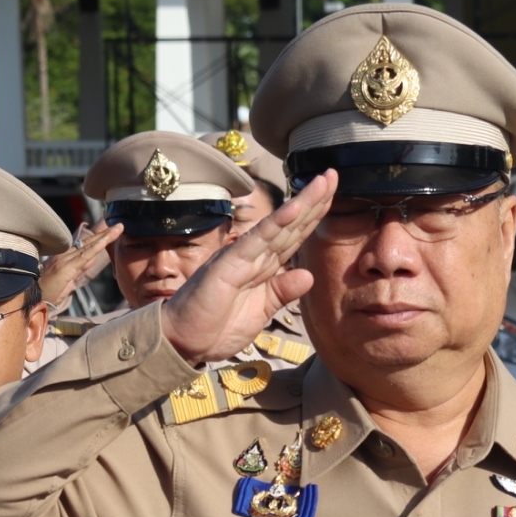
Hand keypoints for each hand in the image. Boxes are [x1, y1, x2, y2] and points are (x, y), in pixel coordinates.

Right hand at [39, 221, 122, 311]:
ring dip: (105, 236)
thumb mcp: (67, 281)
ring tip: (119, 228)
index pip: (85, 247)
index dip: (98, 240)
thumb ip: (78, 270)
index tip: (111, 233)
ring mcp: (64, 260)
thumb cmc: (46, 294)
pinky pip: (85, 255)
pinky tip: (107, 240)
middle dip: (105, 234)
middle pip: (88, 242)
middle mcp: (64, 255)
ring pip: (89, 245)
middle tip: (120, 226)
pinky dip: (97, 246)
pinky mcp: (66, 267)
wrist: (30, 299)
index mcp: (64, 258)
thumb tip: (89, 261)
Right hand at [159, 170, 332, 364]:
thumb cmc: (214, 326)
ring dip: (302, 203)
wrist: (181, 342)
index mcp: (261, 267)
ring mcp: (240, 257)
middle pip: (290, 225)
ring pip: (277, 226)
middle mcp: (253, 256)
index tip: (332, 194)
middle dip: (314, 200)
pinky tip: (295, 207)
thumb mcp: (259, 311)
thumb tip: (308, 275)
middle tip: (333, 173)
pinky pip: (256, 241)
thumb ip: (281, 292)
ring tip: (323, 181)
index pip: (292, 237)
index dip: (313, 216)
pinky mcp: (228, 265)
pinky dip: (276, 224)